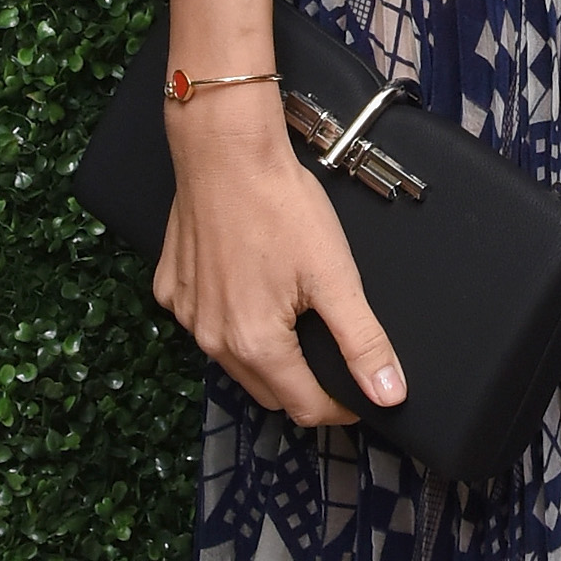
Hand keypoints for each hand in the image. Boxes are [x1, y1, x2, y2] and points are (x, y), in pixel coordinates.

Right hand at [153, 89, 404, 423]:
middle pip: (268, 392)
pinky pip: (206, 325)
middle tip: (336, 360)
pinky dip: (232, 324)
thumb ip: (363, 342)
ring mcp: (186, 315)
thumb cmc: (281, 207)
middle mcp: (211, 340)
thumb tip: (389, 395)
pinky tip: (253, 294)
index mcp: (255, 344)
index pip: (304, 408)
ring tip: (299, 325)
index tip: (362, 393)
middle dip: (306, 388)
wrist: (226, 152)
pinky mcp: (171, 289)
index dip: (340, 408)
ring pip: (234, 362)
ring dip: (269, 359)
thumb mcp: (336, 277)